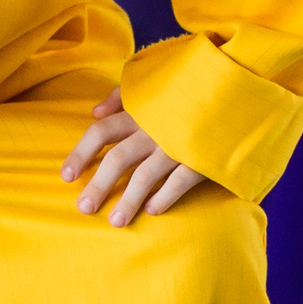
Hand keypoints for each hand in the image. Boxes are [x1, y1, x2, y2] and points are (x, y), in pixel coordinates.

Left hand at [62, 87, 206, 225]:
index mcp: (140, 110)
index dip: (81, 154)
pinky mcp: (203, 156)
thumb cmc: (188, 88)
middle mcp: (154, 128)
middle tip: (83, 208)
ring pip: (146, 175)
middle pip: (118, 158)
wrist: (236, 90)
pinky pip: (181, 180)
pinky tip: (152, 211)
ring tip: (115, 221)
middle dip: (99, 185)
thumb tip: (95, 112)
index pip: (101, 132)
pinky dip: (165, 196)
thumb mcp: (153, 82)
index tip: (66, 177)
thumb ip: (121, 95)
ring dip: (128, 200)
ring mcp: (179, 143)